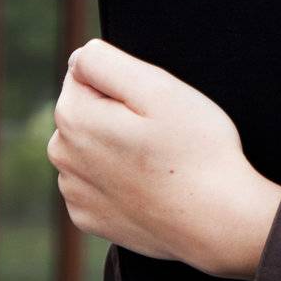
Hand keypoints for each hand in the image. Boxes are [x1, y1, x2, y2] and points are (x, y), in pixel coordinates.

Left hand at [47, 39, 280, 279]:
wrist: (216, 222)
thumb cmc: (195, 150)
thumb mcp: (158, 87)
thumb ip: (105, 62)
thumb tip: (77, 57)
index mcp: (73, 118)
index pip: (85, 72)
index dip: (125, 82)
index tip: (153, 104)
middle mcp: (63, 156)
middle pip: (86, 109)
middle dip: (117, 111)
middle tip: (162, 130)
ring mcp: (76, 193)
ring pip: (92, 146)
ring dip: (118, 145)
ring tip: (160, 159)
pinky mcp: (91, 219)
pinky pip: (98, 182)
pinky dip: (120, 179)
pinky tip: (151, 185)